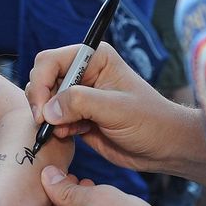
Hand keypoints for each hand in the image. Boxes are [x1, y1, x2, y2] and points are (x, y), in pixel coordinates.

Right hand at [26, 41, 184, 173]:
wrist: (164, 146)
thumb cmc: (150, 121)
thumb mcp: (116, 109)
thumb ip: (80, 103)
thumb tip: (48, 110)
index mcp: (95, 58)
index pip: (51, 61)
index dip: (41, 83)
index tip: (42, 109)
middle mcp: (84, 73)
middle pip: (43, 79)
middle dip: (41, 101)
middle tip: (47, 123)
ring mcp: (80, 95)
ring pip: (45, 101)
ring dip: (48, 118)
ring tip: (67, 131)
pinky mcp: (78, 116)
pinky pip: (53, 119)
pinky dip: (55, 129)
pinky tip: (73, 135)